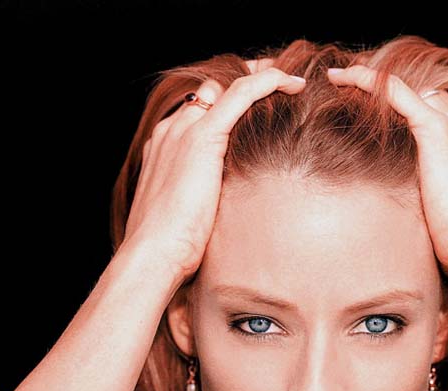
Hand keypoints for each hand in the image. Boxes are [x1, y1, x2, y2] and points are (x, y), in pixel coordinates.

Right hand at [122, 63, 303, 283]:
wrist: (153, 254)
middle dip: (246, 87)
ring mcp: (185, 131)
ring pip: (228, 87)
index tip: (258, 113)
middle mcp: (172, 132)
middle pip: (212, 93)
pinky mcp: (204, 137)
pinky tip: (294, 84)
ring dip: (262, 79)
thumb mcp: (187, 218)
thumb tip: (226, 216)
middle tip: (281, 91)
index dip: (228, 107)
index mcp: (165, 149)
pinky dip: (269, 82)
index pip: (198, 113)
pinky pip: (242, 94)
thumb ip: (203, 203)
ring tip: (292, 83)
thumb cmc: (169, 248)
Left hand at [327, 66, 447, 278]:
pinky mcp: (435, 129)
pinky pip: (394, 92)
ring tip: (339, 79)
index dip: (398, 105)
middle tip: (347, 87)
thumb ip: (425, 198)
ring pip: (402, 86)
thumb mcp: (441, 211)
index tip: (369, 108)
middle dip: (382, 89)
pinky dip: (368, 81)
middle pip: (415, 91)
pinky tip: (342, 79)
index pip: (428, 107)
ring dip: (368, 80)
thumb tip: (401, 212)